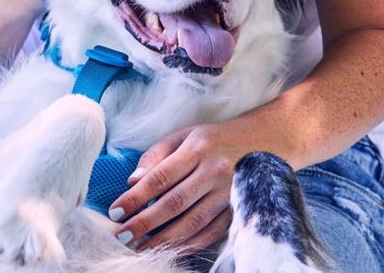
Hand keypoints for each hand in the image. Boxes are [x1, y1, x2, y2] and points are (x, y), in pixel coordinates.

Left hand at [107, 121, 253, 253]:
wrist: (268, 138)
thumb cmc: (217, 138)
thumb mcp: (186, 134)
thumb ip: (157, 154)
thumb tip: (132, 181)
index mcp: (198, 148)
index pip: (160, 177)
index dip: (135, 198)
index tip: (115, 212)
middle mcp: (215, 170)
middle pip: (174, 203)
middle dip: (144, 223)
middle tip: (121, 236)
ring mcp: (230, 191)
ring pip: (193, 222)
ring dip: (164, 239)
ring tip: (141, 248)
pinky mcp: (241, 207)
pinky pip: (213, 231)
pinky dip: (191, 243)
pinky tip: (172, 248)